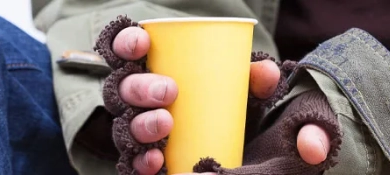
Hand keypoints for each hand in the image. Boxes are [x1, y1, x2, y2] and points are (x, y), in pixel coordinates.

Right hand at [113, 27, 330, 174]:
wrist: (224, 150)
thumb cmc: (222, 108)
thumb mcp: (238, 92)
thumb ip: (253, 80)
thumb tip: (266, 72)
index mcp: (151, 71)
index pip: (126, 51)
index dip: (127, 44)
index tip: (144, 45)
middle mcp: (135, 100)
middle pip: (123, 89)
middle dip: (140, 88)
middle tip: (169, 90)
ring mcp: (134, 130)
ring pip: (124, 125)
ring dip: (141, 124)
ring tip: (166, 123)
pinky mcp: (140, 159)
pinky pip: (131, 162)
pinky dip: (142, 161)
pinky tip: (156, 159)